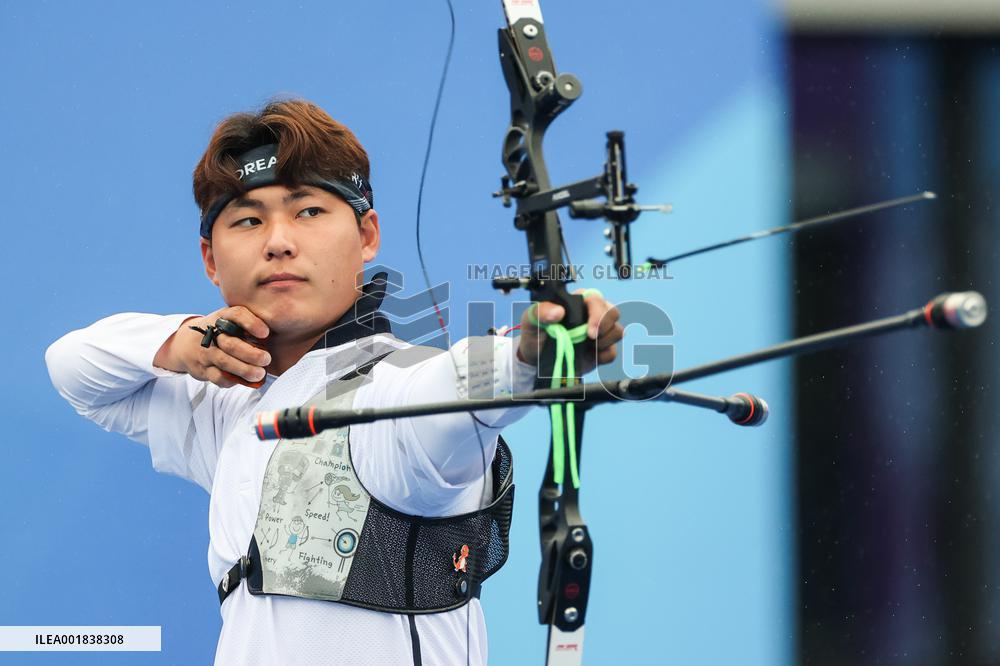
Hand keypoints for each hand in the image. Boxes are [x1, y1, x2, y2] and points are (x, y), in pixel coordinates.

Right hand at [153, 305, 271, 388]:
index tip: (265, 333)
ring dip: (244, 370)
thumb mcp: (230, 320)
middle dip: (250, 354)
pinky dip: (232, 380)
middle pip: (230, 344)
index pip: (236, 315)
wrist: (185, 343)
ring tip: (259, 374)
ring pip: (224, 362)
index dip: (251, 323)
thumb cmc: (219, 332)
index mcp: (223, 318)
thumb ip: (248, 324)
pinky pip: (217, 377)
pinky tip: (245, 380)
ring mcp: (206, 353)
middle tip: (266, 359)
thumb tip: (274, 335)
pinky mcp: (203, 369)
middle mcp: (212, 334)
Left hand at [516, 289, 623, 375]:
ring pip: (617, 331)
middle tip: (590, 339)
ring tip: (587, 347)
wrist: (535, 359)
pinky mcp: (601, 350)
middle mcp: (592, 314)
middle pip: (613, 312)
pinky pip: (613, 351)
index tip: (589, 331)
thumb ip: (541, 312)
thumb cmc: (535, 334)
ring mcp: (599, 332)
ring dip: (605, 341)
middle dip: (605, 327)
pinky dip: (604, 355)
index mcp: (577, 302)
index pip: (596, 299)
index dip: (598, 314)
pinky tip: (590, 356)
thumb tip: (558, 312)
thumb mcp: (531, 320)